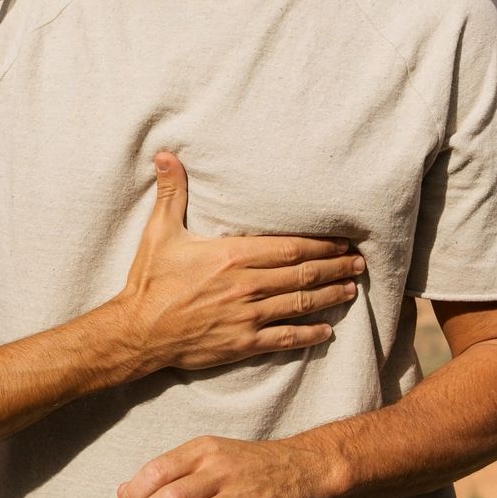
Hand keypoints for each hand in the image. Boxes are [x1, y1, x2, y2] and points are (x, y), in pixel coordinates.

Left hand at [108, 433, 334, 497]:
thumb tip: (122, 495)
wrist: (305, 466)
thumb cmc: (245, 466)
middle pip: (172, 496)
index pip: (157, 471)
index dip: (133, 495)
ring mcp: (242, 494)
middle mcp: (219, 470)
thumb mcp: (207, 458)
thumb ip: (168, 475)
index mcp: (201, 452)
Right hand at [122, 152, 363, 371]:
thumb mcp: (159, 232)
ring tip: (350, 289)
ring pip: (299, 304)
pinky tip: (326, 331)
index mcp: (231, 256)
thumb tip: (166, 154)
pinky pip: (285, 338)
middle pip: (302, 275)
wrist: (138, 331)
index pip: (288, 248)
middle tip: (358, 263)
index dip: (320, 245)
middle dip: (334, 267)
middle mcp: (246, 285)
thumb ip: (172, 193)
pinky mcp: (243, 343)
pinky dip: (309, 335)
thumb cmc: (150, 281)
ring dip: (329, 296)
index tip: (342, 241)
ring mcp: (247, 316)